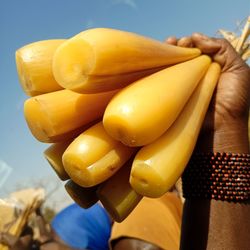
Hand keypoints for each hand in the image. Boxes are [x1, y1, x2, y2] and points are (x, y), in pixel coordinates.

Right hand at [166, 33, 249, 151]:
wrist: (219, 126)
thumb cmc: (233, 100)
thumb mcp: (238, 69)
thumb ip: (223, 48)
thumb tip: (196, 36)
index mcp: (210, 67)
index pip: (197, 49)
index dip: (190, 42)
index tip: (187, 42)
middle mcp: (195, 74)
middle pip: (182, 55)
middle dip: (177, 45)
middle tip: (175, 43)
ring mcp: (182, 85)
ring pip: (171, 65)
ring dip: (167, 54)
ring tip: (166, 46)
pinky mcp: (172, 95)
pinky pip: (164, 79)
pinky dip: (159, 69)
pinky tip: (158, 61)